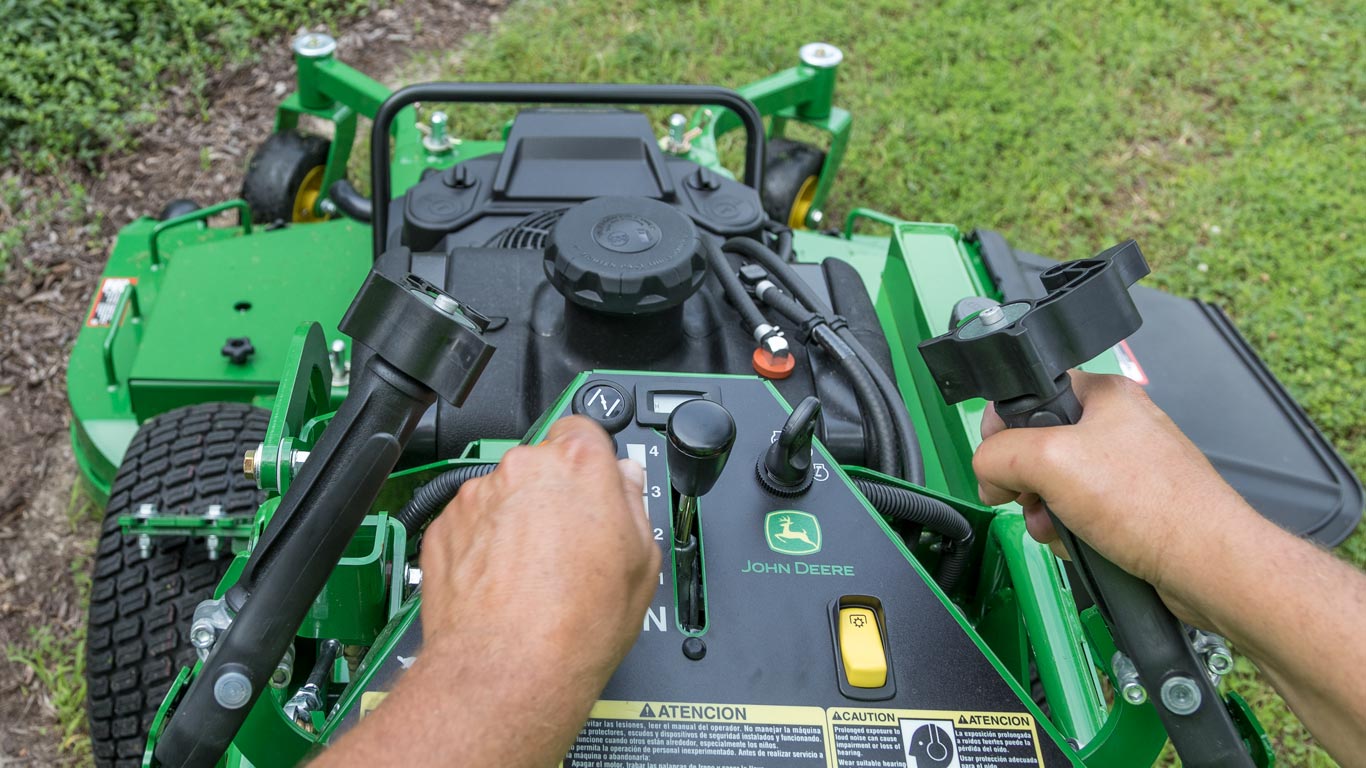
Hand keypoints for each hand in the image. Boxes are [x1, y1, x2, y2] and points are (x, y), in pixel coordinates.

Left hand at [316, 416, 659, 767]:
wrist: (509, 669)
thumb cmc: (576, 624)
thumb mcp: (642, 561)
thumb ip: (633, 504)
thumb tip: (625, 484)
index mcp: (578, 464)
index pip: (583, 428)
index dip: (590, 460)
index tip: (594, 486)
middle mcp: (523, 469)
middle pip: (541, 464)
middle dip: (553, 495)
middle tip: (569, 543)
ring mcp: (477, 497)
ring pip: (503, 495)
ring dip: (515, 520)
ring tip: (532, 573)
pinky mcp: (443, 528)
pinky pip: (470, 524)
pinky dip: (483, 545)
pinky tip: (503, 584)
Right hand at [972, 372, 1254, 616]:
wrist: (1204, 565)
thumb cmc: (1151, 505)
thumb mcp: (1049, 460)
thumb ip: (999, 454)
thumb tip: (988, 472)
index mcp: (1105, 395)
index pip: (1032, 394)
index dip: (1004, 427)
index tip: (998, 458)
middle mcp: (1118, 427)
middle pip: (1038, 446)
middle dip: (1024, 482)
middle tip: (1030, 498)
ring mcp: (1127, 470)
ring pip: (1056, 486)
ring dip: (1045, 513)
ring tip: (1058, 527)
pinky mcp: (1133, 508)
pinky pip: (1080, 514)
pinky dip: (1070, 531)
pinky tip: (1080, 543)